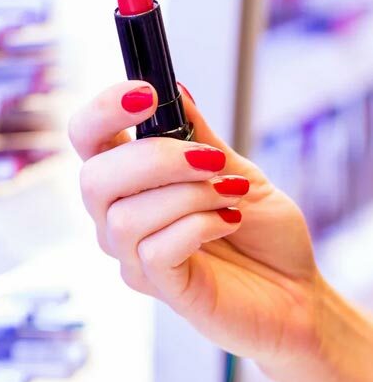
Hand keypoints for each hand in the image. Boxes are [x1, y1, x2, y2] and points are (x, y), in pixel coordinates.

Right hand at [68, 80, 322, 369]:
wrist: (296, 292)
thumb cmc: (259, 233)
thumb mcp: (235, 169)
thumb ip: (199, 135)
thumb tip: (174, 89)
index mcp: (128, 179)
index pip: (86, 138)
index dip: (103, 112)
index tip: (145, 93)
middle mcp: (116, 216)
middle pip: (93, 178)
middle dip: (155, 159)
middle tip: (208, 159)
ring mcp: (131, 255)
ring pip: (125, 217)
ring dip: (188, 196)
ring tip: (229, 196)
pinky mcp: (157, 286)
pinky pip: (155, 250)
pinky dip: (199, 226)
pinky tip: (229, 221)